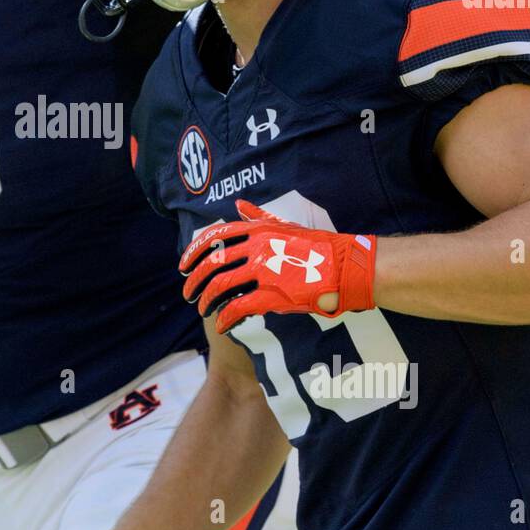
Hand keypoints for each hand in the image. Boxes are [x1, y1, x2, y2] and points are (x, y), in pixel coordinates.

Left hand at [180, 200, 377, 334]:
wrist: (346, 267)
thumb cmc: (317, 247)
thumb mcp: (285, 225)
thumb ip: (258, 216)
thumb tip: (239, 204)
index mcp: (257, 230)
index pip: (214, 237)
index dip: (193, 252)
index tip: (182, 265)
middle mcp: (257, 247)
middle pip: (212, 263)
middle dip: (193, 280)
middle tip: (187, 293)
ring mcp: (264, 270)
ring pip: (220, 285)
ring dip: (205, 299)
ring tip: (201, 309)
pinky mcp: (273, 294)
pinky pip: (238, 307)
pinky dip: (225, 318)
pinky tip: (221, 325)